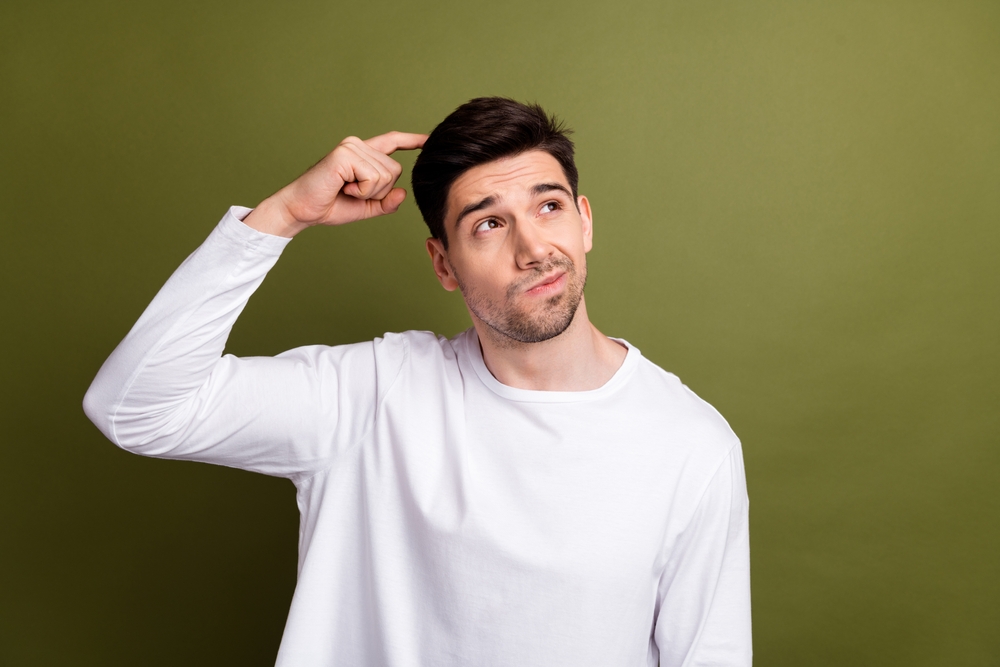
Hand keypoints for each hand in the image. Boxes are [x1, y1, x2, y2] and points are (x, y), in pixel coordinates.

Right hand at [244, 131, 427, 237]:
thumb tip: (403, 193)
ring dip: (368, 192)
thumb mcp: (366, 207)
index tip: (428, 139)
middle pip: (395, 171)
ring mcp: (351, 147)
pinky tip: (343, 188)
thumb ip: (386, 202)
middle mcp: (358, 145)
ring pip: (386, 176)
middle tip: (351, 192)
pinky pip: (373, 178)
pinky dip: (361, 190)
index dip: (412, 140)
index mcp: (363, 154)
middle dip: (379, 191)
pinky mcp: (345, 154)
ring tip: (345, 190)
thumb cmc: (330, 206)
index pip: (392, 142)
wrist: (302, 211)